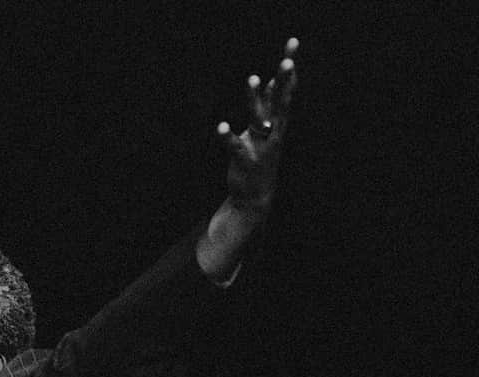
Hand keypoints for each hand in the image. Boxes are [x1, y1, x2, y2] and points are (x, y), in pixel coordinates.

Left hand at [216, 37, 299, 216]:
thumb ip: (270, 104)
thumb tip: (274, 80)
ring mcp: (260, 145)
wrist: (255, 195)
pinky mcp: (245, 160)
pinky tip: (221, 127)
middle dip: (284, 81)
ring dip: (255, 99)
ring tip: (251, 79)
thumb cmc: (260, 156)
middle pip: (280, 101)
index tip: (292, 44)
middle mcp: (273, 130)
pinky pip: (236, 146)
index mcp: (278, 121)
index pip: (286, 89)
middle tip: (288, 61)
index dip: (289, 69)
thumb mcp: (268, 127)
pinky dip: (228, 137)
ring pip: (259, 118)